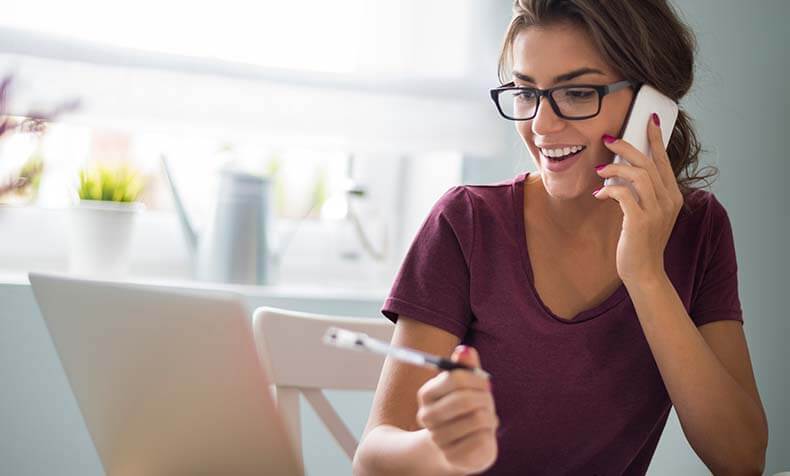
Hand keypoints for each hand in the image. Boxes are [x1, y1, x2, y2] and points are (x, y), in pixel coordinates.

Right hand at [416, 345, 498, 473]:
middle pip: (465, 400)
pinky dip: (489, 435)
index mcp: (426, 394)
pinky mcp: (452, 456)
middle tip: (488, 402)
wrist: (461, 446)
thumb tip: (465, 351)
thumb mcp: (468, 386)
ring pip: (477, 419)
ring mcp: (438, 438)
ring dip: (490, 417)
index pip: (455, 378)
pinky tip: (482, 435)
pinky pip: (481, 439)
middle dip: (485, 399)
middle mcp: (427, 416)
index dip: (477, 379)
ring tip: (486, 419)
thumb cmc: (466, 410)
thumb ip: (467, 368)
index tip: (484, 383)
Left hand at [593, 113, 682, 284]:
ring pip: (638, 175)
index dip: (656, 139)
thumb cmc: (641, 242)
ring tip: (599, 170)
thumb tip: (623, 172)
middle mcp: (668, 200)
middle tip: (608, 139)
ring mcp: (656, 211)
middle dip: (627, 147)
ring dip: (615, 168)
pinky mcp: (640, 222)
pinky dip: (609, 189)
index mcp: (672, 196)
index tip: (649, 120)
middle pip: (649, 163)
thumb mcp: (647, 214)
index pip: (664, 161)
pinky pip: (623, 194)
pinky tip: (599, 193)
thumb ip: (641, 193)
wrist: (644, 273)